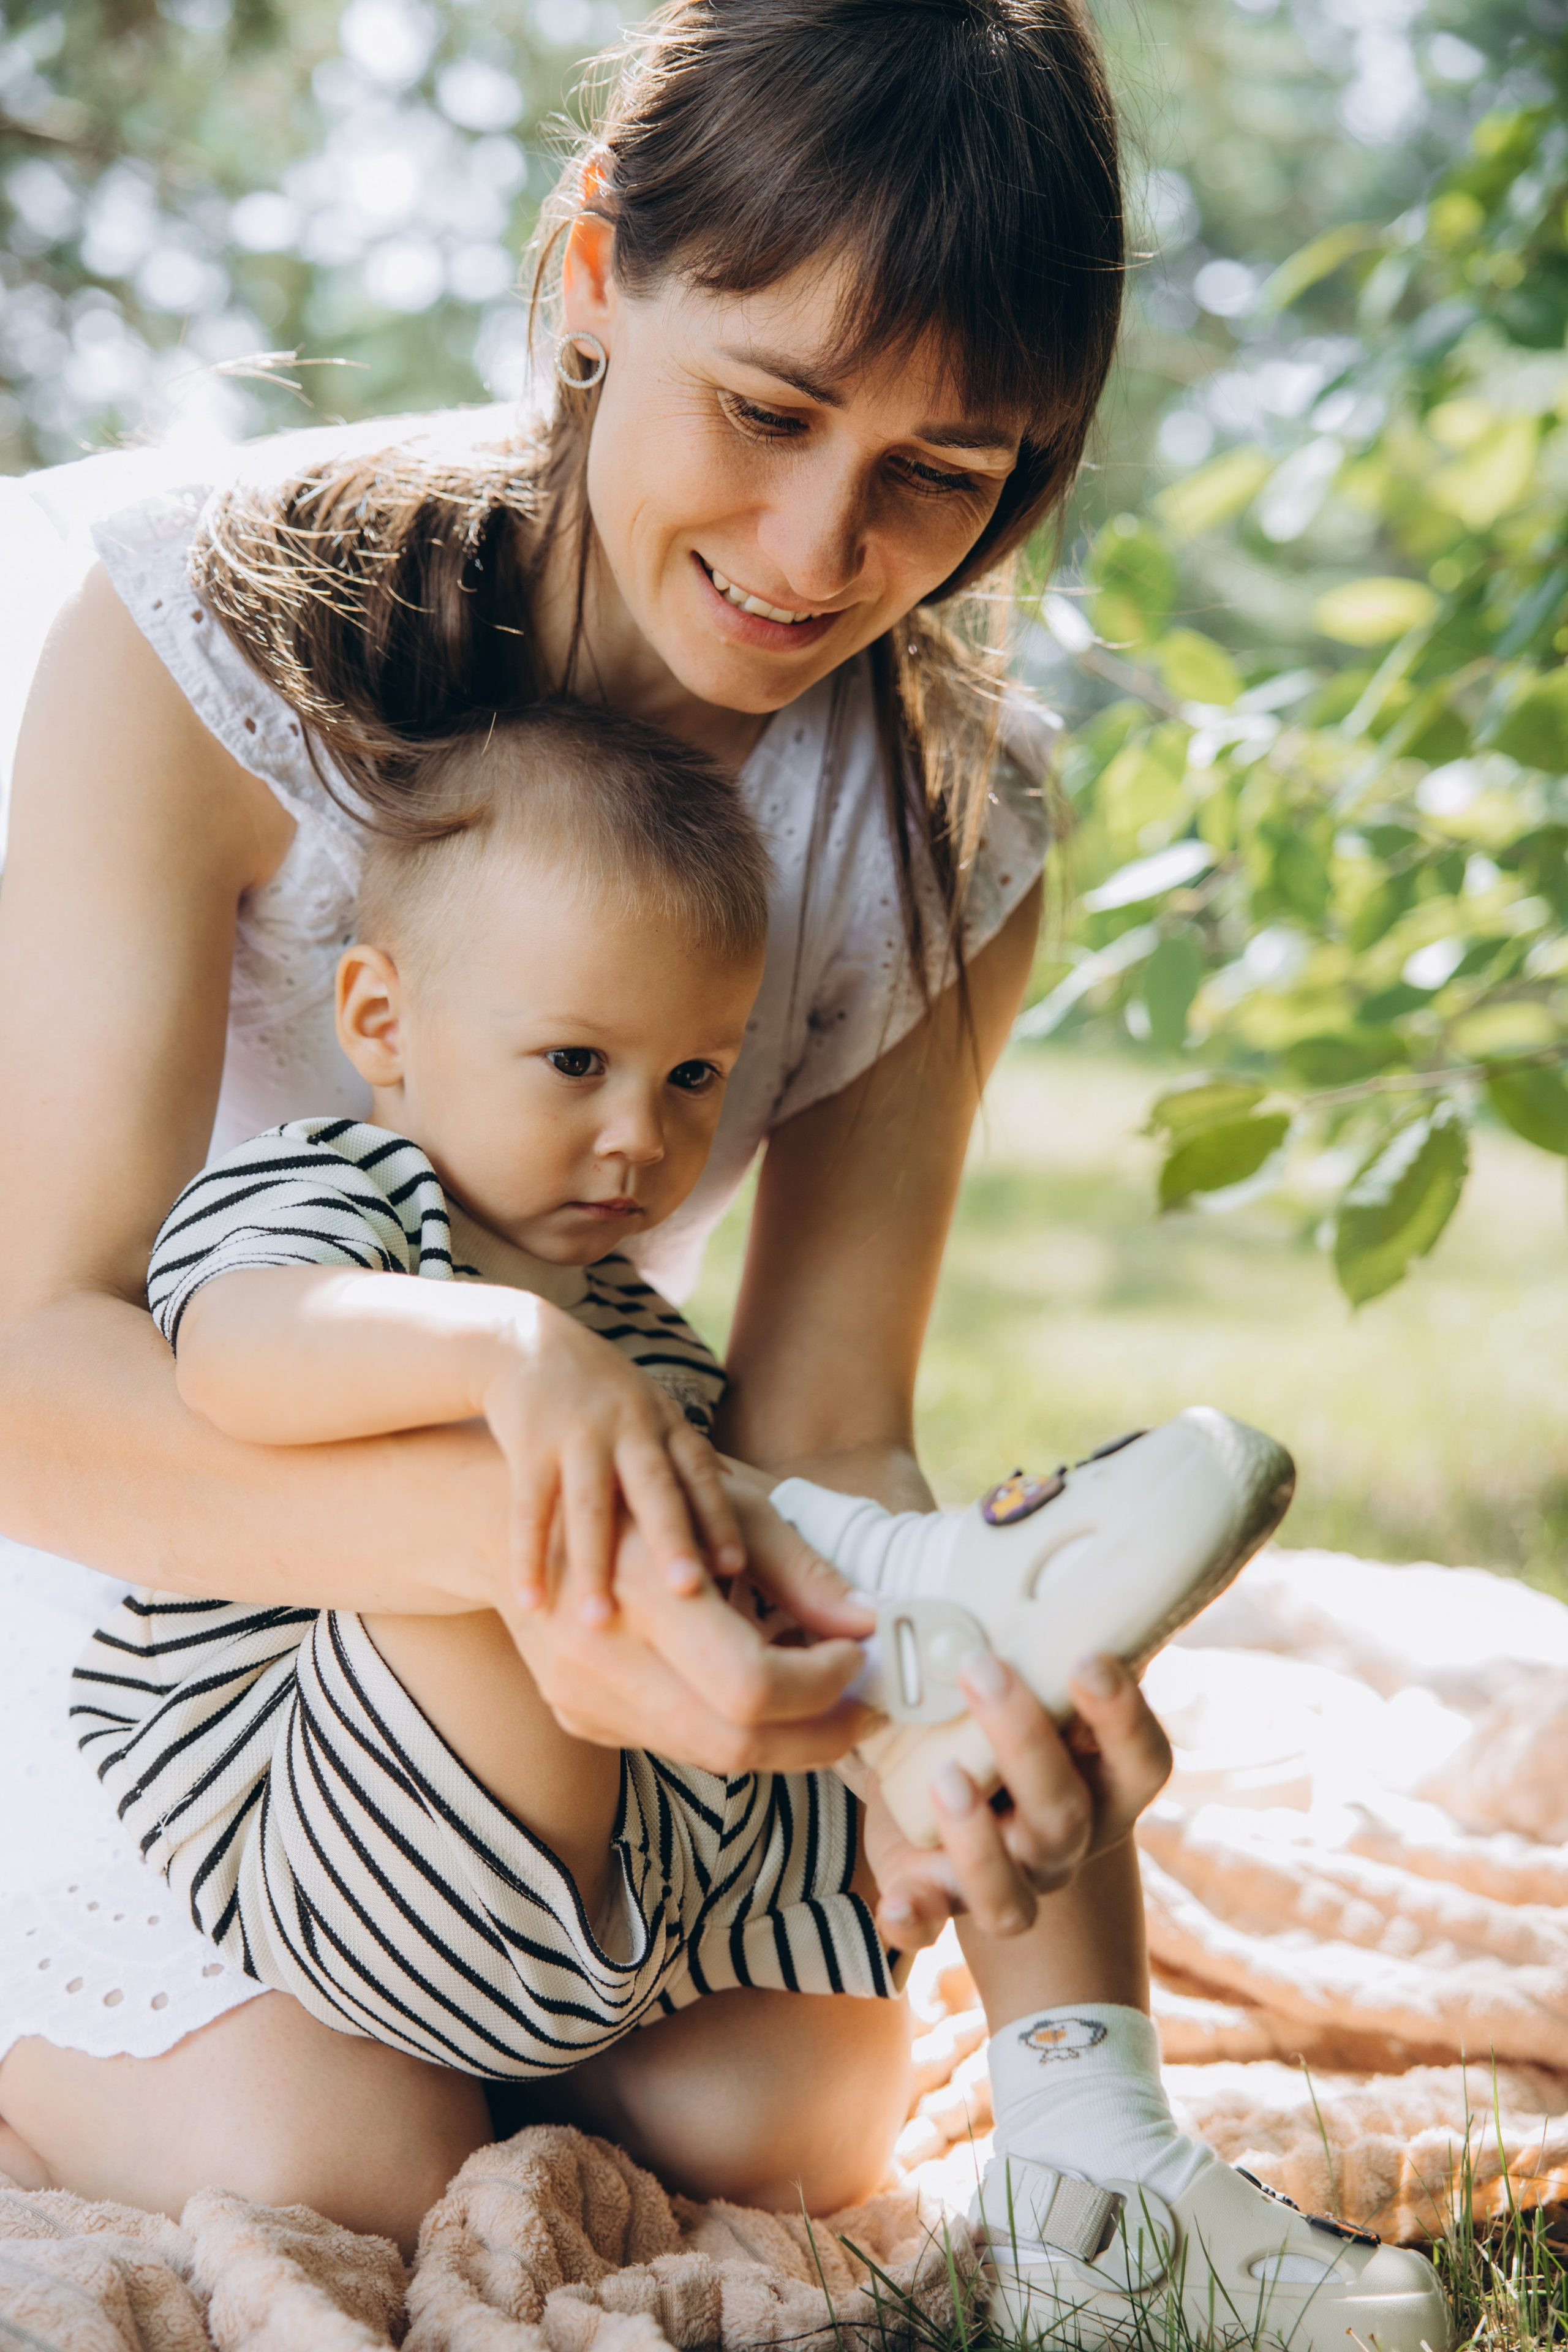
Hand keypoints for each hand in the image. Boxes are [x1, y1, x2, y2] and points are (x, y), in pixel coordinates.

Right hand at [482, 1303, 742, 1620]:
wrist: (524, 1342)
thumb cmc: (602, 1394)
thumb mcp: (654, 1413)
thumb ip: (690, 1459)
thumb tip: (745, 1503)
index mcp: (666, 1425)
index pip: (700, 1475)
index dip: (719, 1519)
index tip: (736, 1568)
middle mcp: (629, 1427)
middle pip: (654, 1489)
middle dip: (672, 1540)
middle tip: (688, 1593)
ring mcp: (578, 1435)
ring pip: (589, 1506)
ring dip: (594, 1564)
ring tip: (598, 1621)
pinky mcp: (529, 1444)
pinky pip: (529, 1508)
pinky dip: (527, 1555)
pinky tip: (531, 1601)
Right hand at [501, 1505, 876, 1772]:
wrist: (505, 1520)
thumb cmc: (632, 1496)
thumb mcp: (723, 1506)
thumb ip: (799, 1570)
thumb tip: (870, 1622)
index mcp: (640, 1593)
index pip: (752, 1687)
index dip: (823, 1683)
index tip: (858, 1654)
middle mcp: (600, 1659)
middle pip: (736, 1744)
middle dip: (820, 1733)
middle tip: (864, 1703)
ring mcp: (581, 1698)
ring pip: (709, 1757)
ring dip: (782, 1736)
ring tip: (820, 1693)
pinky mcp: (576, 1717)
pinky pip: (675, 1742)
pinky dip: (731, 1725)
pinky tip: (757, 1688)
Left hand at [859, 1654, 1172, 1948]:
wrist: (970, 1821)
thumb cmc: (1007, 1730)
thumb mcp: (1036, 1693)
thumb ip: (1042, 1649)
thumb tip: (1043, 1549)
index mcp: (1103, 1785)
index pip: (1143, 1761)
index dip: (1123, 1717)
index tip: (1087, 1658)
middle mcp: (1066, 1842)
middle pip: (1064, 1812)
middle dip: (1024, 1740)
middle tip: (980, 1665)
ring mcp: (1011, 1882)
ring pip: (1010, 1892)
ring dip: (976, 1837)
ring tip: (942, 1775)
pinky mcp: (943, 1900)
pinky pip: (931, 1927)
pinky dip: (913, 1919)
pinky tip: (895, 1902)